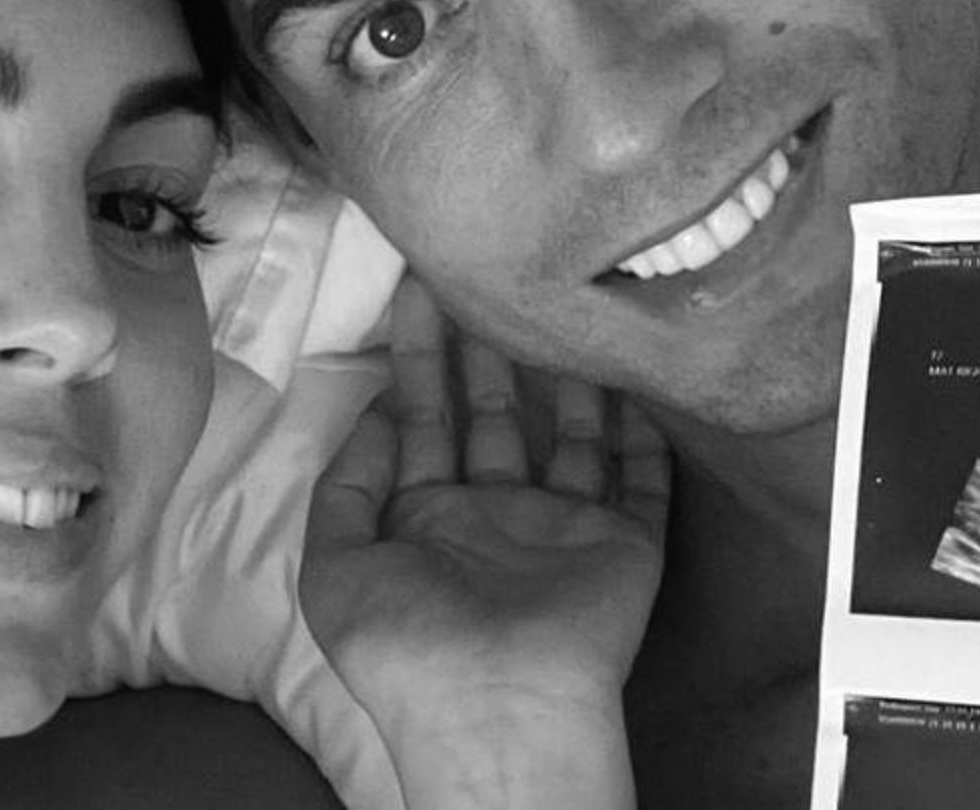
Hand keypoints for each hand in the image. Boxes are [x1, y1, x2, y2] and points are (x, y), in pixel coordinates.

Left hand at [300, 278, 669, 807]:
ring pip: (568, 434)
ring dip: (562, 374)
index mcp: (428, 522)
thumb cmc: (405, 645)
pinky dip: (644, 432)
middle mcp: (496, 517)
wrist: (494, 706)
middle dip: (484, 348)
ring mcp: (563, 530)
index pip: (423, 420)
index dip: (419, 357)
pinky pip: (640, 479)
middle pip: (494, 415)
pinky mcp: (623, 545)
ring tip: (551, 306)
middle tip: (480, 274)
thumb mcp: (335, 565)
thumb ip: (347, 482)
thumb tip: (378, 408)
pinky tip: (636, 376)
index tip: (416, 289)